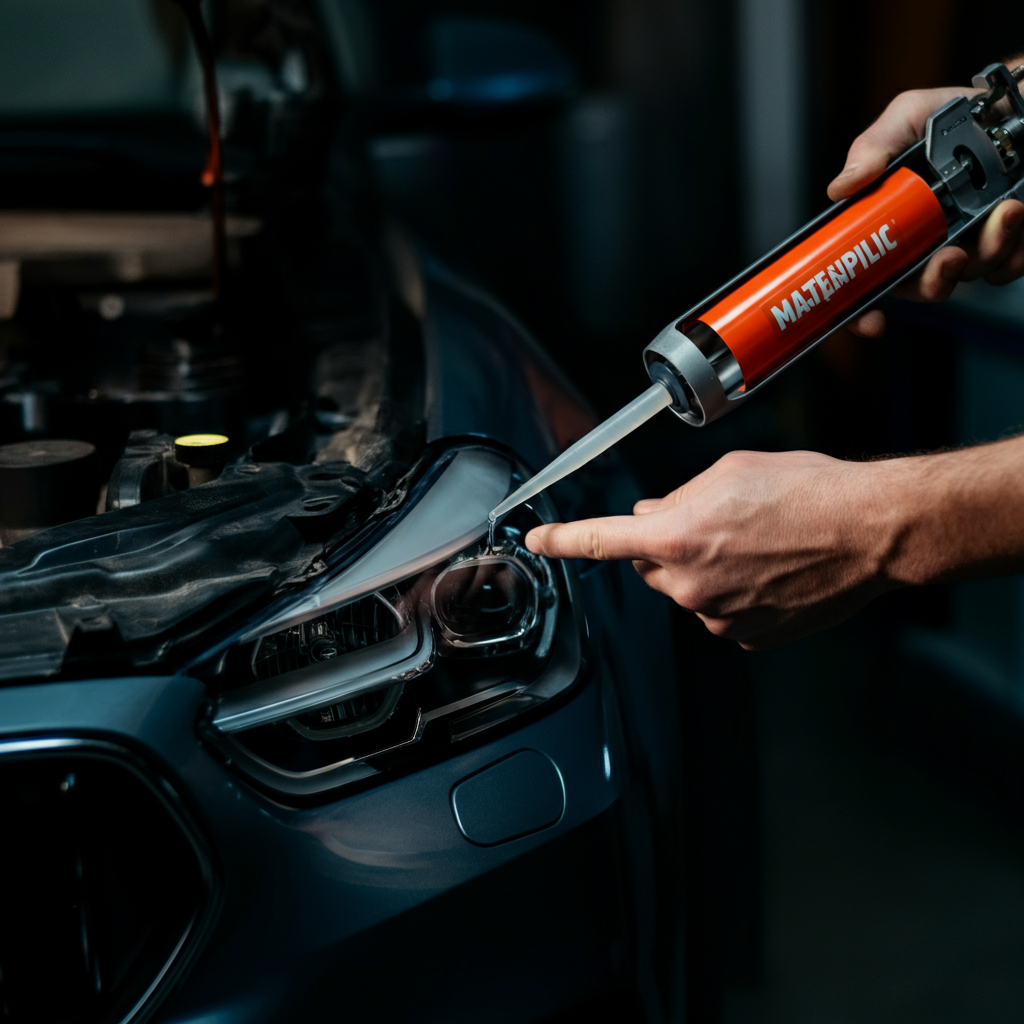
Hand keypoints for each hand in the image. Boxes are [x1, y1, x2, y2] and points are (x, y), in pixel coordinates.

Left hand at [525, 440, 1023, 649]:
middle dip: (670, 544)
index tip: (536, 541)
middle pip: (654, 565)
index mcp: (675, 537)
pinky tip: (771, 570)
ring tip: (759, 543)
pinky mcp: (748, 636)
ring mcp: (718, 617)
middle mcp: (689, 585)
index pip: (600, 541)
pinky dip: (736, 593)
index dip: (562, 541)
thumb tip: (652, 516)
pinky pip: (722, 612)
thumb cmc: (808, 491)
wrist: (872, 531)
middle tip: (718, 521)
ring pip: (691, 590)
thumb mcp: (730, 471)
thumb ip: (678, 498)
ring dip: (708, 569)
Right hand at [829, 83, 1023, 337]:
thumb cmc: (962, 113)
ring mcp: (969, 244)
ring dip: (986, 253)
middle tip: (948, 257)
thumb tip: (841, 188)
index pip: (864, 279)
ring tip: (1004, 211)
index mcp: (892, 223)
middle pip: (917, 288)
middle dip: (932, 283)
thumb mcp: (908, 116)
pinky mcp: (1009, 243)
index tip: (869, 318)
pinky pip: (1008, 267)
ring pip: (968, 276)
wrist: (1016, 105)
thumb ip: (872, 148)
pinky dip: (1013, 248)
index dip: (857, 308)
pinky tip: (1015, 213)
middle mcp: (927, 240)